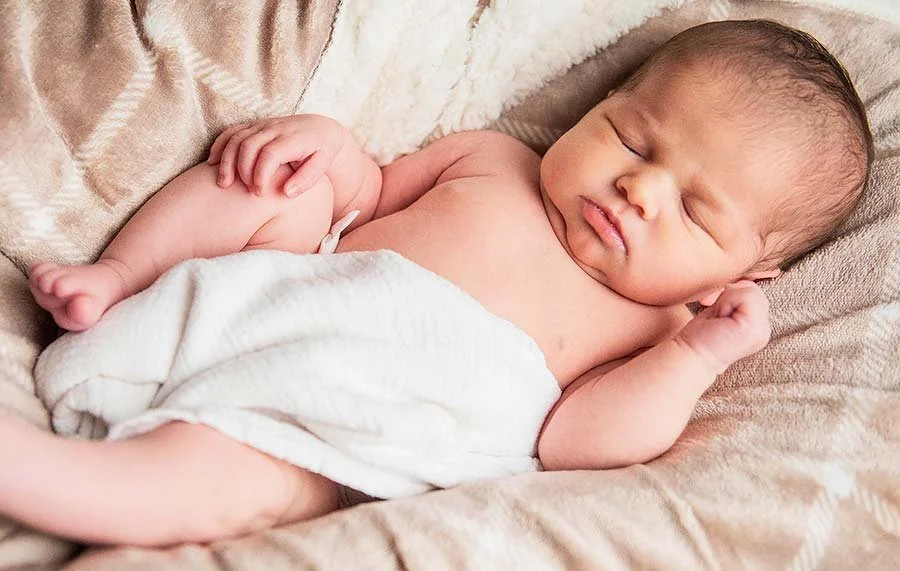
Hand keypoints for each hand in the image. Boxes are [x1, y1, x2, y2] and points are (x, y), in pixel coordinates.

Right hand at [206, 114, 345, 196]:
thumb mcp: (323, 165)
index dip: (260, 174)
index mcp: (293, 138)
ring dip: (226, 161)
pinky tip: (212, 164)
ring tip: (223, 184)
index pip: (270, 154)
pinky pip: (231, 132)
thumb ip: (306, 180)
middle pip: (248, 145)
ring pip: (236, 138)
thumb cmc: (322, 151)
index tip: (260, 194)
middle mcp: (275, 128)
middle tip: (247, 193)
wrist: (320, 128)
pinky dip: (220, 146)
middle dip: (242, 170)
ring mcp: (262, 125)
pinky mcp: (254, 126)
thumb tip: (286, 193)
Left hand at [674, 281, 771, 374]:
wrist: (692, 355)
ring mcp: (763, 329)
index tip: (716, 309)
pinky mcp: (755, 328)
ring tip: (718, 318)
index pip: (753, 290)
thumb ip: (738, 296)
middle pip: (752, 287)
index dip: (732, 293)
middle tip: (715, 314)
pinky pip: (746, 295)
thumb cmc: (700, 334)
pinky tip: (720, 318)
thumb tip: (743, 278)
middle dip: (728, 294)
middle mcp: (765, 328)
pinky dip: (728, 301)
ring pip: (750, 289)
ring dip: (727, 298)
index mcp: (759, 324)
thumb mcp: (723, 308)